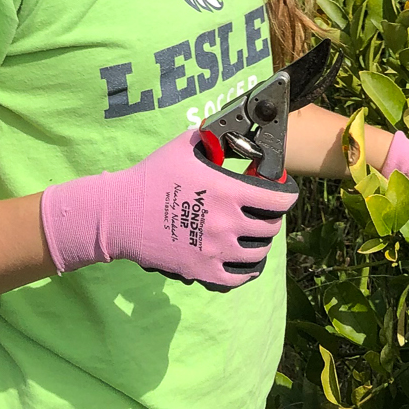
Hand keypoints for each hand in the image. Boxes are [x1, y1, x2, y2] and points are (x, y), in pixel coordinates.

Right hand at [40, 128, 298, 290]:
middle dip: (271, 217)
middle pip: (271, 227)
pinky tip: (244, 260)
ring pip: (258, 253)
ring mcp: (216, 251)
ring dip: (260, 242)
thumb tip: (231, 130)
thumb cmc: (152, 176)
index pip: (279, 200)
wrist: (121, 214)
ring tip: (253, 234)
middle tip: (264, 211)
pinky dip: (246, 269)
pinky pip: (238, 278)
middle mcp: (228, 223)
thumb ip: (212, 138)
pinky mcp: (203, 272)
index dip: (287, 195)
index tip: (285, 193)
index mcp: (229, 191)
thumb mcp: (184, 146)